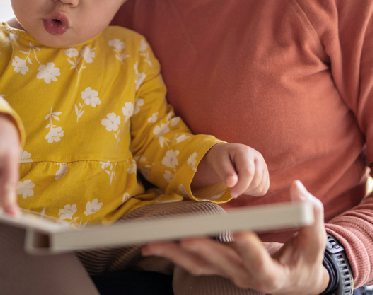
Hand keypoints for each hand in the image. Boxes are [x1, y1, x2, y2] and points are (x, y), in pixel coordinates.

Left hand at [143, 180, 329, 294]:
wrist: (297, 279)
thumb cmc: (306, 257)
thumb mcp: (314, 239)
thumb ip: (310, 214)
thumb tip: (298, 188)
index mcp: (272, 273)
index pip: (258, 260)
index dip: (249, 247)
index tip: (238, 232)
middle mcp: (247, 277)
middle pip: (221, 263)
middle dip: (202, 249)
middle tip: (185, 236)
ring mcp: (230, 273)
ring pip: (200, 266)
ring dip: (176, 254)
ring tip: (153, 243)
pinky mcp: (220, 267)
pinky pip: (194, 264)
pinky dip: (175, 255)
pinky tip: (155, 246)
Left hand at [194, 143, 269, 197]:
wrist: (227, 155)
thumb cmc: (222, 158)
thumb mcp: (219, 162)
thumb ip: (225, 172)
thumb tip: (232, 183)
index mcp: (245, 152)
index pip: (248, 172)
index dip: (241, 186)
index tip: (232, 193)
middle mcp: (258, 157)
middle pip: (256, 180)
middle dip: (243, 189)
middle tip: (232, 188)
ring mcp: (263, 166)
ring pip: (261, 186)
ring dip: (248, 191)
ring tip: (237, 184)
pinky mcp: (265, 175)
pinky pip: (263, 189)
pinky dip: (253, 191)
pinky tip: (243, 185)